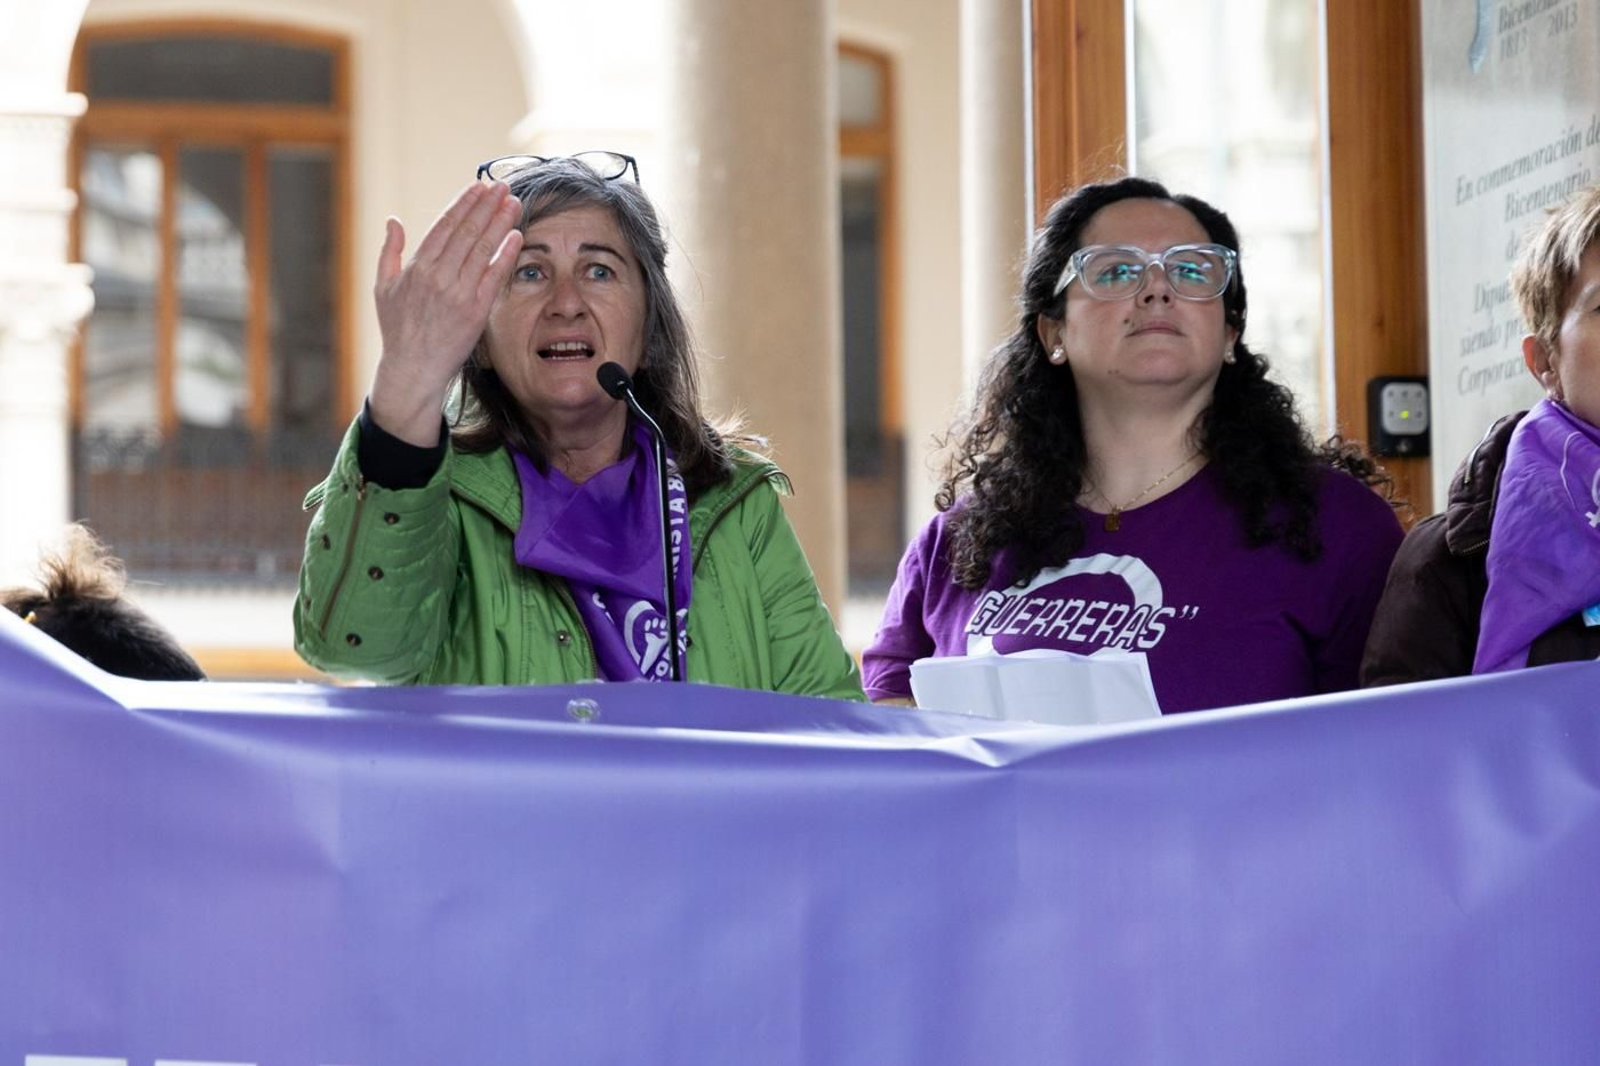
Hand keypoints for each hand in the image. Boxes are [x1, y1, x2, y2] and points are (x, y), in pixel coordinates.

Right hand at [368, 181, 523, 445]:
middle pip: (467, 232)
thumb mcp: (383, 287)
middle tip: (502, 186)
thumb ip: (389, 252)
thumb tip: (394, 220)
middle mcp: (437, 277)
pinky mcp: (475, 312)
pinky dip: (505, 255)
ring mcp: (457, 294)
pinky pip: (493, 277)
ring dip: (499, 223)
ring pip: (482, 250)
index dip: (463, 204)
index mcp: (416, 268)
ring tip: (513, 202)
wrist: (413, 368)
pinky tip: (516, 236)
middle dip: (486, 206)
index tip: (478, 187)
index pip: (444, 226)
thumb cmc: (398, 329)